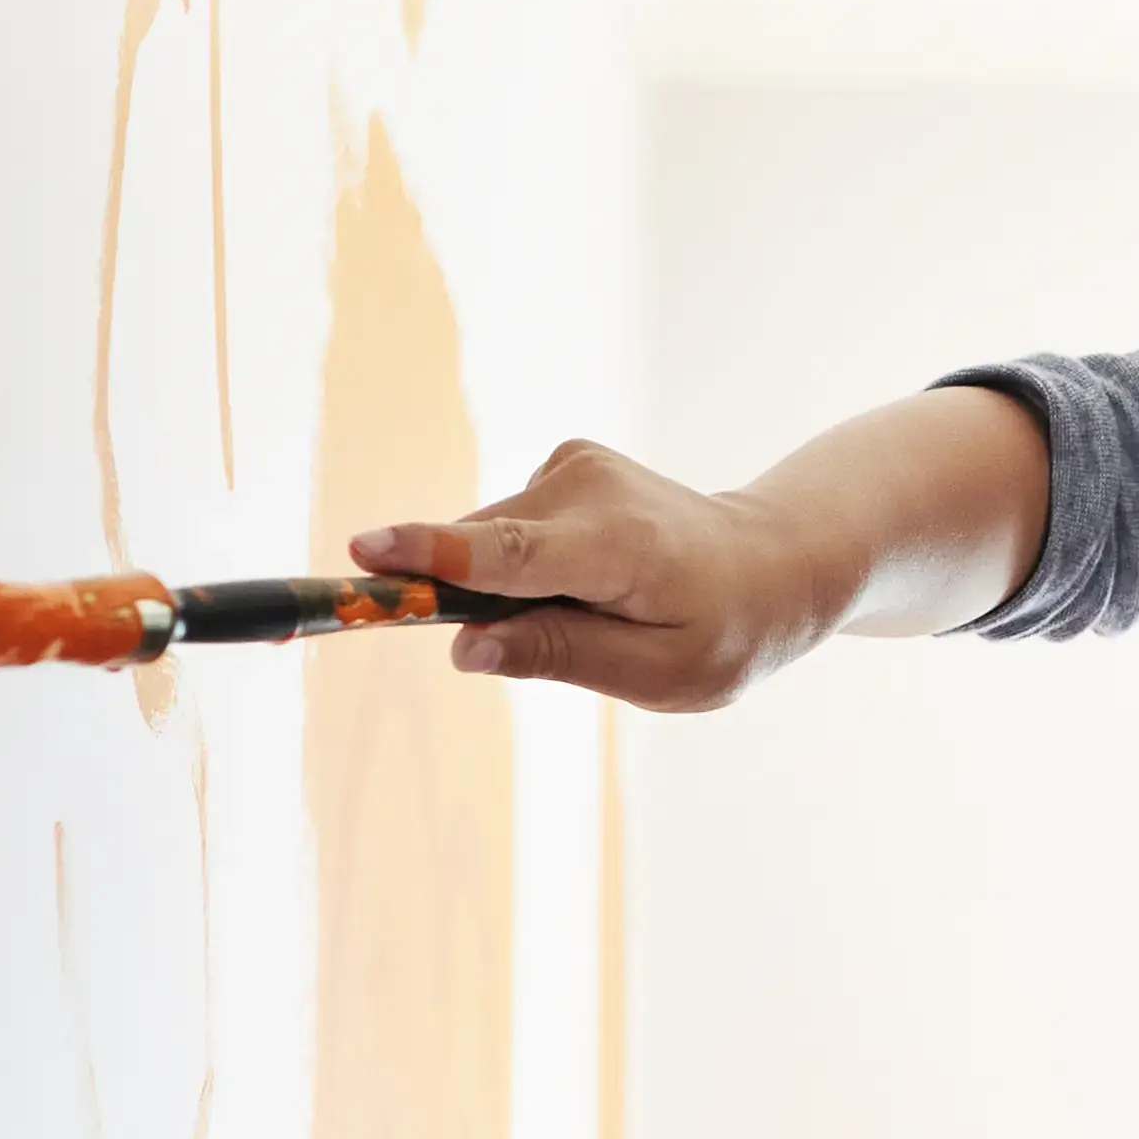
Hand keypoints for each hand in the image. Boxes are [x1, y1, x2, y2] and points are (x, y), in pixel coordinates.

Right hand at [347, 438, 836, 710]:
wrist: (773, 563)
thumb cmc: (723, 632)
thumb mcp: (658, 676)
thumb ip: (560, 657)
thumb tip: (466, 648)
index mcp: (618, 547)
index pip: (510, 554)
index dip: (433, 557)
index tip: (365, 550)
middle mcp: (590, 488)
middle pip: (483, 554)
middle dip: (480, 604)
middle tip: (567, 641)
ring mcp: (575, 464)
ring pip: (490, 541)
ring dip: (513, 588)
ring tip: (600, 612)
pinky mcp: (565, 462)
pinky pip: (507, 530)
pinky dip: (527, 565)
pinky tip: (591, 581)